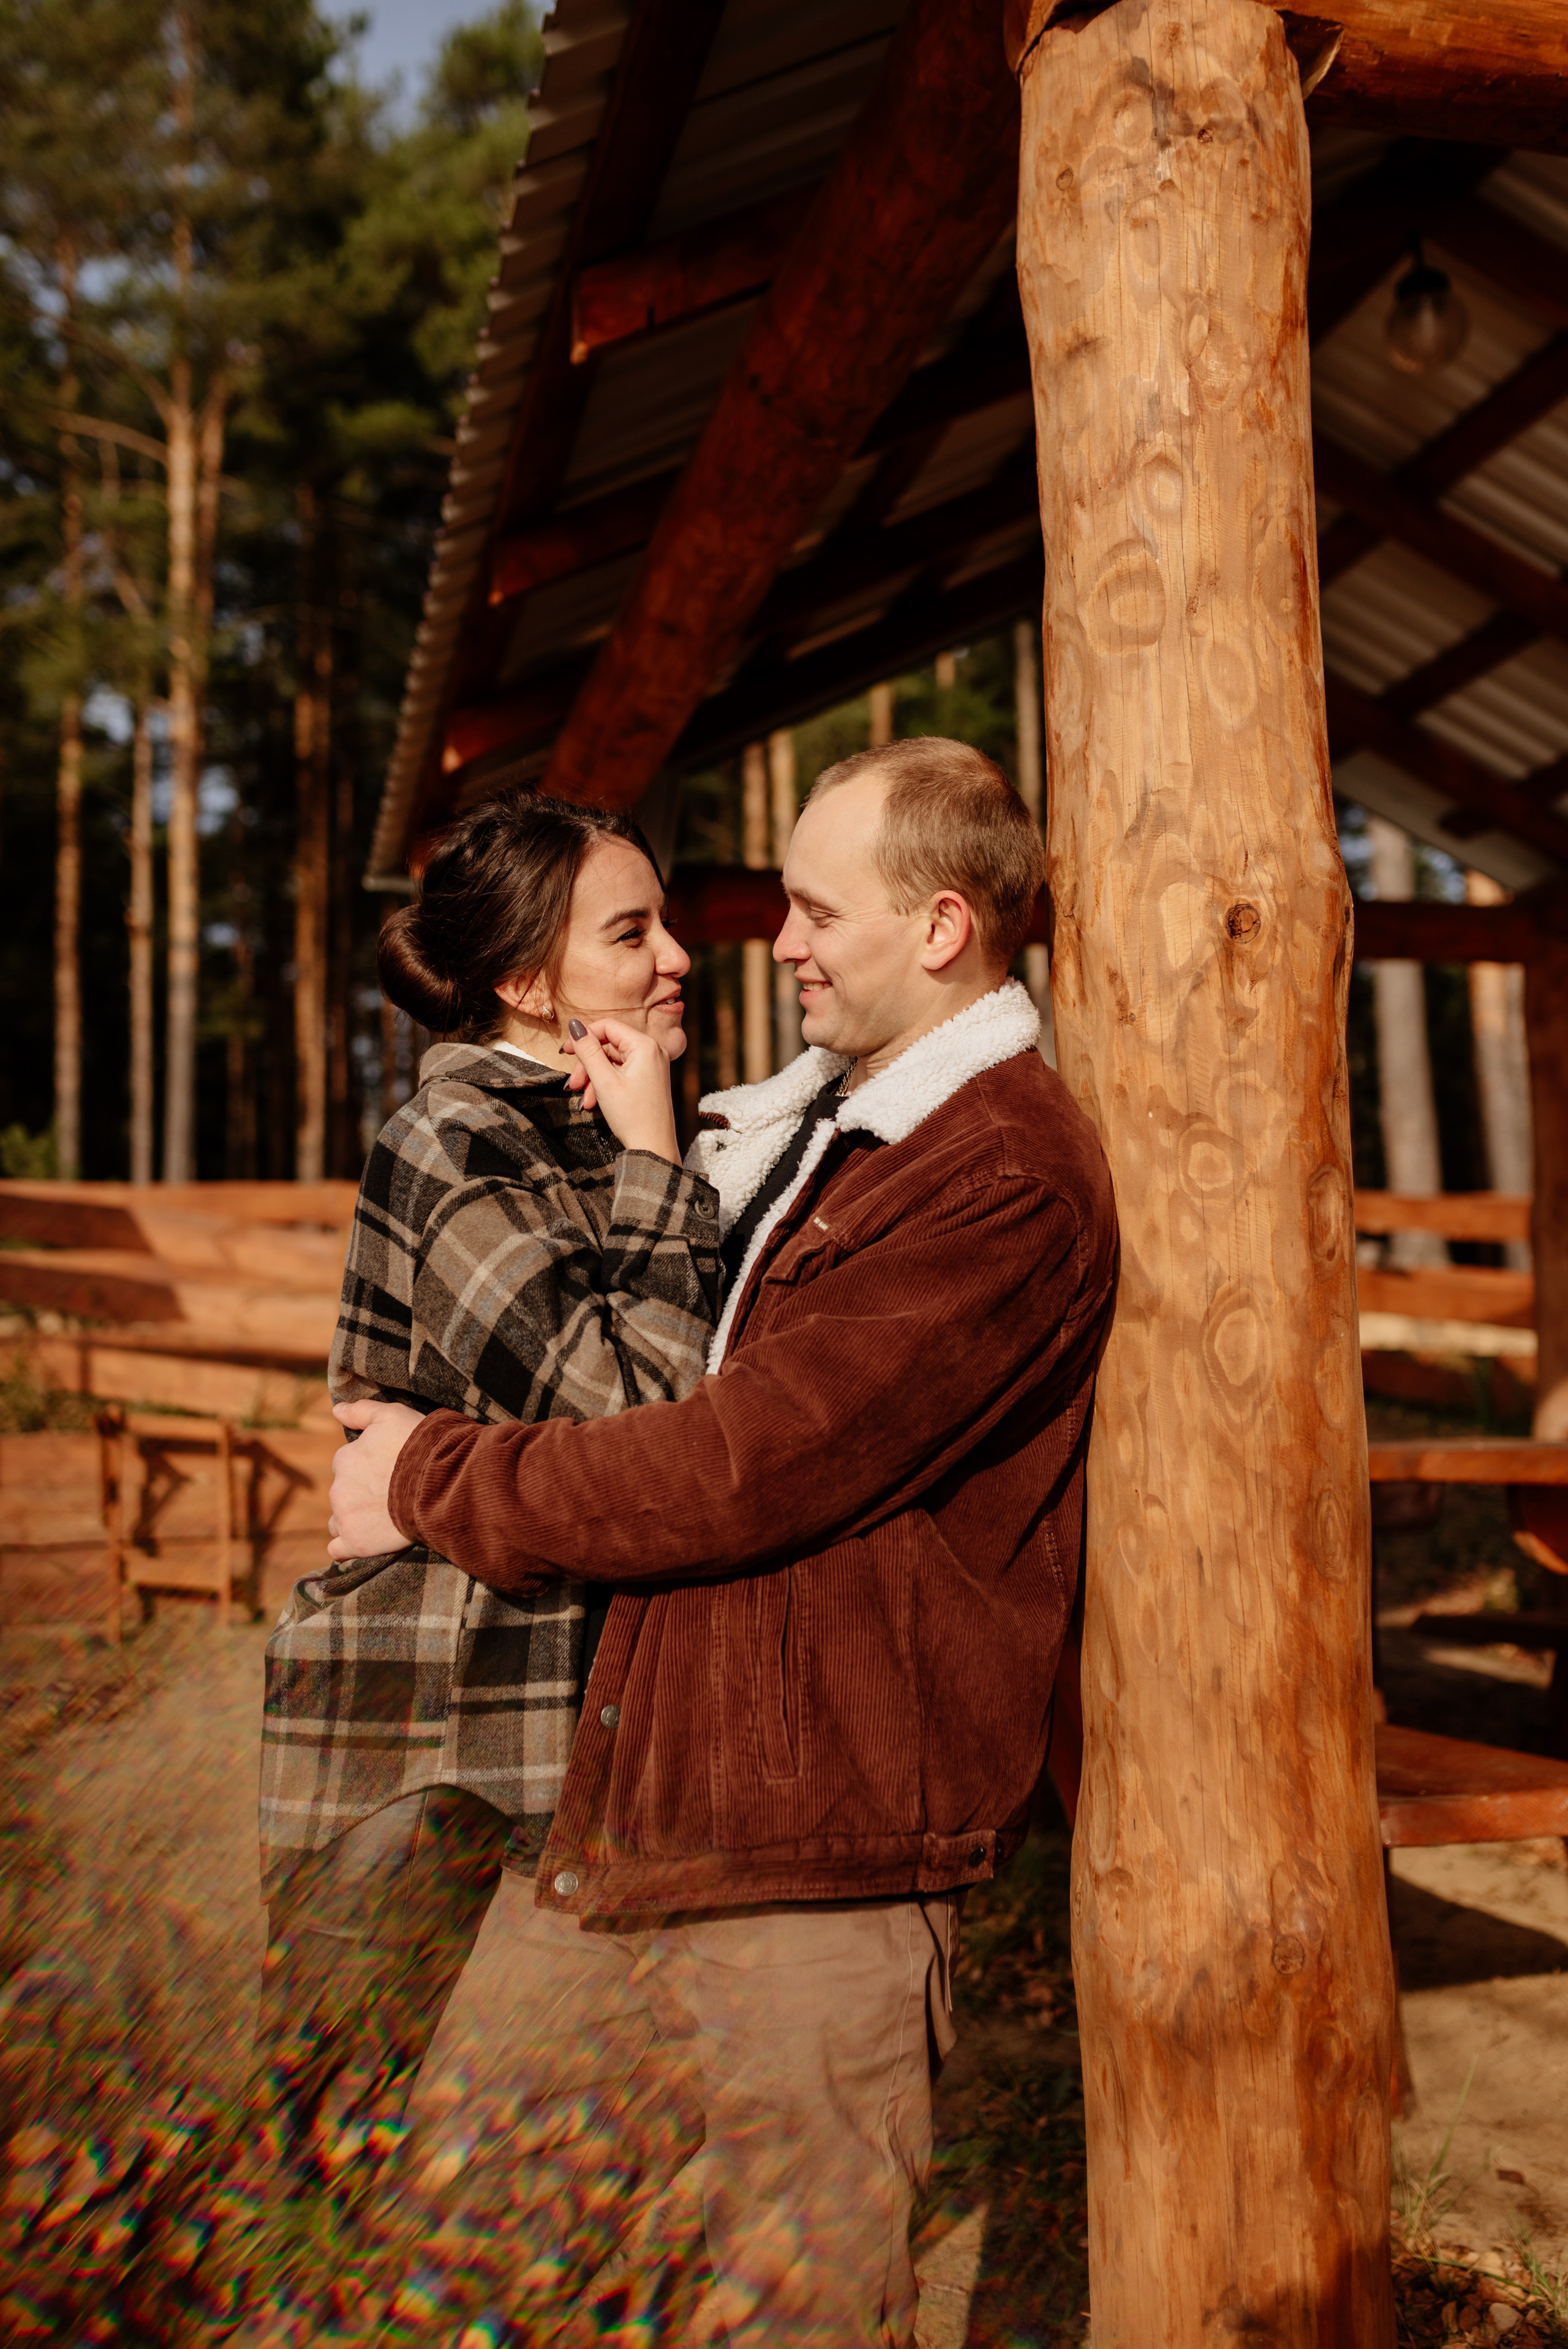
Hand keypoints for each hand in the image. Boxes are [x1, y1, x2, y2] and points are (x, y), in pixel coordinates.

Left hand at [326, 1399, 424, 1560]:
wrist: (443, 1483)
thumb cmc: (421, 1446)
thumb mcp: (392, 1416)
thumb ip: (360, 1411)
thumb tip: (336, 1410)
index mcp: (344, 1458)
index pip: (347, 1465)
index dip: (369, 1469)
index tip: (390, 1472)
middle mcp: (339, 1488)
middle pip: (344, 1493)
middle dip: (362, 1493)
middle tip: (392, 1494)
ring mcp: (346, 1517)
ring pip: (340, 1519)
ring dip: (355, 1518)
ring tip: (385, 1518)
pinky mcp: (356, 1543)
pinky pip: (338, 1549)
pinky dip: (347, 1546)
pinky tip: (365, 1540)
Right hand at [565, 1016, 679, 1162]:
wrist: (654, 1148)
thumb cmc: (632, 1116)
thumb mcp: (604, 1081)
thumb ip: (588, 1050)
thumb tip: (575, 1025)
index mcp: (645, 1046)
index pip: (608, 1026)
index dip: (584, 1036)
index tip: (565, 1051)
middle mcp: (652, 1052)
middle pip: (609, 1046)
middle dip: (587, 1065)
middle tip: (571, 1083)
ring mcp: (651, 1066)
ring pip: (612, 1062)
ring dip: (593, 1078)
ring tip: (582, 1098)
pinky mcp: (648, 1080)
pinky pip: (621, 1073)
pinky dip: (605, 1084)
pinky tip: (593, 1102)